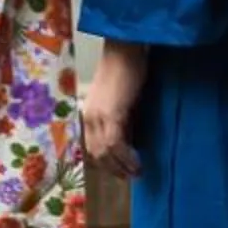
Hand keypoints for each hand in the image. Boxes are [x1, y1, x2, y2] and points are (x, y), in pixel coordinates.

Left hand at [80, 42, 146, 177]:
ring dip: (121, 166)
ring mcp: (98, 116)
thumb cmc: (126, 70)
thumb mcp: (120, 101)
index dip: (105, 163)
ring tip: (137, 173)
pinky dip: (126, 157)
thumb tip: (129, 141)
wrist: (126, 51)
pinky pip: (115, 144)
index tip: (120, 172)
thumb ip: (120, 120)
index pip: (91, 147)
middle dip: (113, 169)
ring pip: (104, 152)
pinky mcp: (112, 114)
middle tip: (130, 177)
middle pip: (96, 153)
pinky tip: (137, 163)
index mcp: (89, 114)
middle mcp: (89, 117)